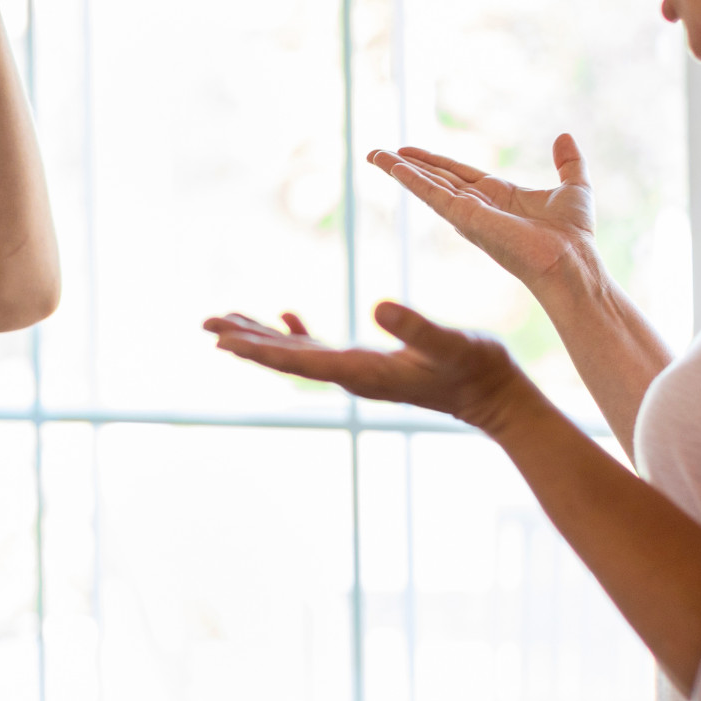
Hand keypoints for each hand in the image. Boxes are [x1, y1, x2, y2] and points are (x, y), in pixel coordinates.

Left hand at [202, 302, 544, 432]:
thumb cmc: (476, 367)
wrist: (494, 396)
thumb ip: (417, 327)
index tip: (222, 340)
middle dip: (245, 341)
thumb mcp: (450, 342)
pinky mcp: (369, 364)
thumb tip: (380, 304)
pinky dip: (297, 332)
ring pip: (297, 353)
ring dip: (262, 337)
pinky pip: (320, 348)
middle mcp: (351, 375)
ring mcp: (358, 371)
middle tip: (205, 323)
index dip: (259, 349)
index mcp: (362, 371)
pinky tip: (286, 315)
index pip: (299, 361)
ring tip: (226, 321)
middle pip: (286, 359)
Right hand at [369, 134, 599, 294]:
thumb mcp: (575, 187)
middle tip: (378, 154)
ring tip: (373, 155)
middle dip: (407, 166)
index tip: (410, 151)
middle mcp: (478, 206)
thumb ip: (568, 162)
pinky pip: (433, 195)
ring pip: (427, 186)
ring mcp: (469, 214)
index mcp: (499, 197)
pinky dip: (412, 180)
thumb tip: (563, 136)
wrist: (572, 263)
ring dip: (399, 170)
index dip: (434, 162)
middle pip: (435, 179)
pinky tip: (393, 167)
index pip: (458, 175)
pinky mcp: (466, 219)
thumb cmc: (575, 236)